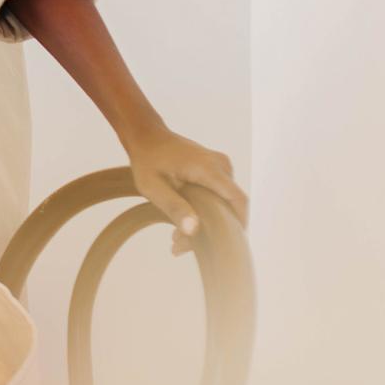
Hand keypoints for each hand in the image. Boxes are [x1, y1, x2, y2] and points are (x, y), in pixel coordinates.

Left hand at [124, 128, 248, 254]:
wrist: (145, 136)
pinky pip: (217, 196)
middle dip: (210, 232)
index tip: (225, 247)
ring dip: (205, 224)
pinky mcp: (215, 171)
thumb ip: (174, 207)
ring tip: (176, 240)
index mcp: (209, 169)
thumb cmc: (147, 160)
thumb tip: (193, 230)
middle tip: (181, 247)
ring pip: (222, 203)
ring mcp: (220, 167)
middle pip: (228, 206)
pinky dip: (203, 212)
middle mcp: (221, 166)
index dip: (238, 225)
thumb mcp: (153, 187)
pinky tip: (181, 227)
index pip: (238, 200)